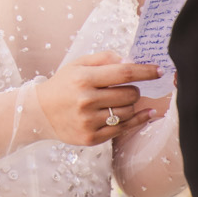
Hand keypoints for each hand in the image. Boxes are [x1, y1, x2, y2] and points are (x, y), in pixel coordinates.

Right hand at [35, 50, 165, 146]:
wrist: (38, 113)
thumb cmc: (62, 85)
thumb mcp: (78, 64)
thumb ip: (104, 58)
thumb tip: (131, 61)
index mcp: (84, 78)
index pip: (124, 73)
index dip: (145, 71)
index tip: (158, 70)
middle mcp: (86, 100)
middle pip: (129, 94)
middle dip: (134, 90)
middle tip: (128, 89)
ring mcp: (88, 121)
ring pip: (128, 112)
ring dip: (131, 105)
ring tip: (122, 101)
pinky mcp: (91, 137)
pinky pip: (123, 129)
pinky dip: (137, 120)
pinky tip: (145, 113)